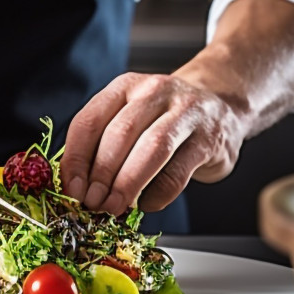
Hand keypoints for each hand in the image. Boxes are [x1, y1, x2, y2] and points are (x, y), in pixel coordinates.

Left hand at [60, 72, 249, 215]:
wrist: (221, 106)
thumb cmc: (166, 118)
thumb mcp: (132, 117)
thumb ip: (105, 143)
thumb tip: (77, 185)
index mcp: (125, 86)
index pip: (89, 121)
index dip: (76, 159)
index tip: (71, 189)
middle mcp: (155, 92)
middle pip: (119, 135)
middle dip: (101, 175)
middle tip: (93, 203)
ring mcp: (186, 113)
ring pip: (151, 149)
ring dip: (127, 184)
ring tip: (113, 207)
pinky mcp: (208, 140)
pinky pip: (178, 172)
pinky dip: (158, 195)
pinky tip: (147, 204)